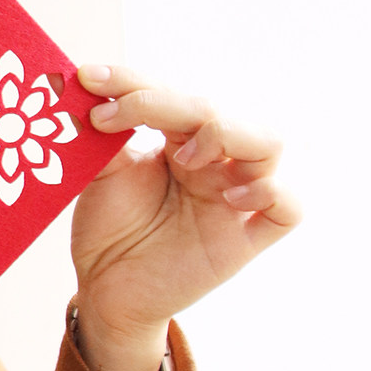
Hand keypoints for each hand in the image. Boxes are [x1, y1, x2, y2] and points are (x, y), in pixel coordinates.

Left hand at [69, 64, 300, 370]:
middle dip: (162, 103)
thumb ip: (101, 138)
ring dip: (226, 135)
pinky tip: (231, 196)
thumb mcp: (100, 178)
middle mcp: (214, 161)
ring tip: (184, 156)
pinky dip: (269, 192)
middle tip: (110, 117)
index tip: (88, 78)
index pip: (168, 97)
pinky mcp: (247, 237)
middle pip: (214, 112)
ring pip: (267, 144)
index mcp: (179, 140)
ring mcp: (235, 196)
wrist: (106, 292)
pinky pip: (287, 207)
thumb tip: (83, 91)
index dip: (131, 82)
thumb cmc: (109, 230)